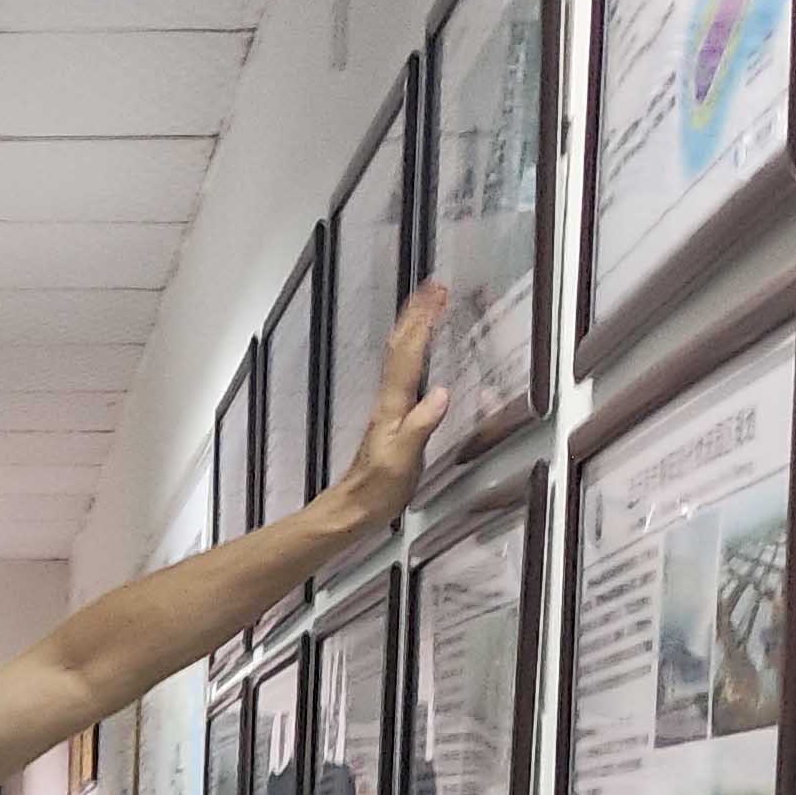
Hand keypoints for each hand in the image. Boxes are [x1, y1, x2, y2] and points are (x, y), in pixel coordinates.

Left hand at [316, 284, 451, 535]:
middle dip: (418, 313)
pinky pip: (404, 371)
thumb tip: (441, 394)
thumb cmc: (377, 489)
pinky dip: (413, 350)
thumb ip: (421, 426)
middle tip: (435, 286)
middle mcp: (389, 399)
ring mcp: (390, 406)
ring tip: (428, 304)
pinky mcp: (393, 417)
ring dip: (414, 326)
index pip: (409, 354)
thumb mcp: (403, 460)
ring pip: (400, 355)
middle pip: (402, 345)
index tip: (437, 294)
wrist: (354, 508)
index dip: (423, 322)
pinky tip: (419, 349)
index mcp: (394, 405)